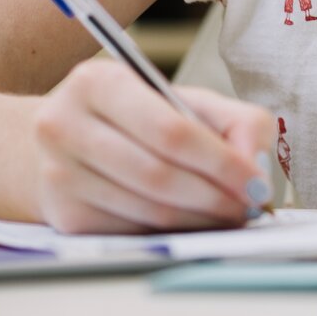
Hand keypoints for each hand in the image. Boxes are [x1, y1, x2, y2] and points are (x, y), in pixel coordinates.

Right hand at [32, 59, 275, 233]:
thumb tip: (257, 168)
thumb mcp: (185, 101)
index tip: (258, 184)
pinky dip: (173, 233)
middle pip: (159, 175)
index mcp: (99, 82)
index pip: (172, 131)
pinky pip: (132, 232)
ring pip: (147, 210)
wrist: (62, 140)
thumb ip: (236, 123)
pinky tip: (196, 224)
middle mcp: (65, 125)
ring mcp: (58, 174)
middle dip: (216, 196)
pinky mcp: (64, 215)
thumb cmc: (138, 118)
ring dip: (200, 220)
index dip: (222, 163)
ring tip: (232, 215)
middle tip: (251, 206)